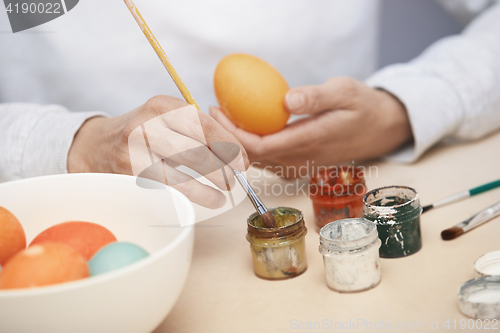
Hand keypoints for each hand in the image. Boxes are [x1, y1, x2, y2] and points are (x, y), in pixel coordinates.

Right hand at [68, 95, 248, 207]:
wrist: (96, 146)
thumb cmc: (143, 132)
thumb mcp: (164, 117)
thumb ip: (196, 128)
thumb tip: (236, 151)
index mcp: (161, 105)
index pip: (203, 125)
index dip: (229, 144)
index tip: (244, 159)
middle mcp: (147, 125)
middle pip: (196, 148)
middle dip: (224, 165)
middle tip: (238, 175)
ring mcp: (136, 151)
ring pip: (184, 169)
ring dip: (213, 181)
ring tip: (227, 188)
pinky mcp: (130, 174)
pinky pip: (171, 187)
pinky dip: (197, 194)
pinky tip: (212, 198)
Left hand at [210, 77, 411, 175]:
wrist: (380, 129)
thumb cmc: (362, 107)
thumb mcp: (345, 92)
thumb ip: (317, 97)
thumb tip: (285, 100)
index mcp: (310, 141)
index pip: (262, 147)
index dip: (234, 135)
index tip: (217, 113)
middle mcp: (301, 158)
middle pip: (253, 158)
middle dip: (226, 140)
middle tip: (209, 115)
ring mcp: (300, 164)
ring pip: (258, 161)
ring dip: (235, 144)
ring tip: (219, 120)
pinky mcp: (299, 162)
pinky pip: (267, 159)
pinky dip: (248, 147)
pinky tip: (241, 128)